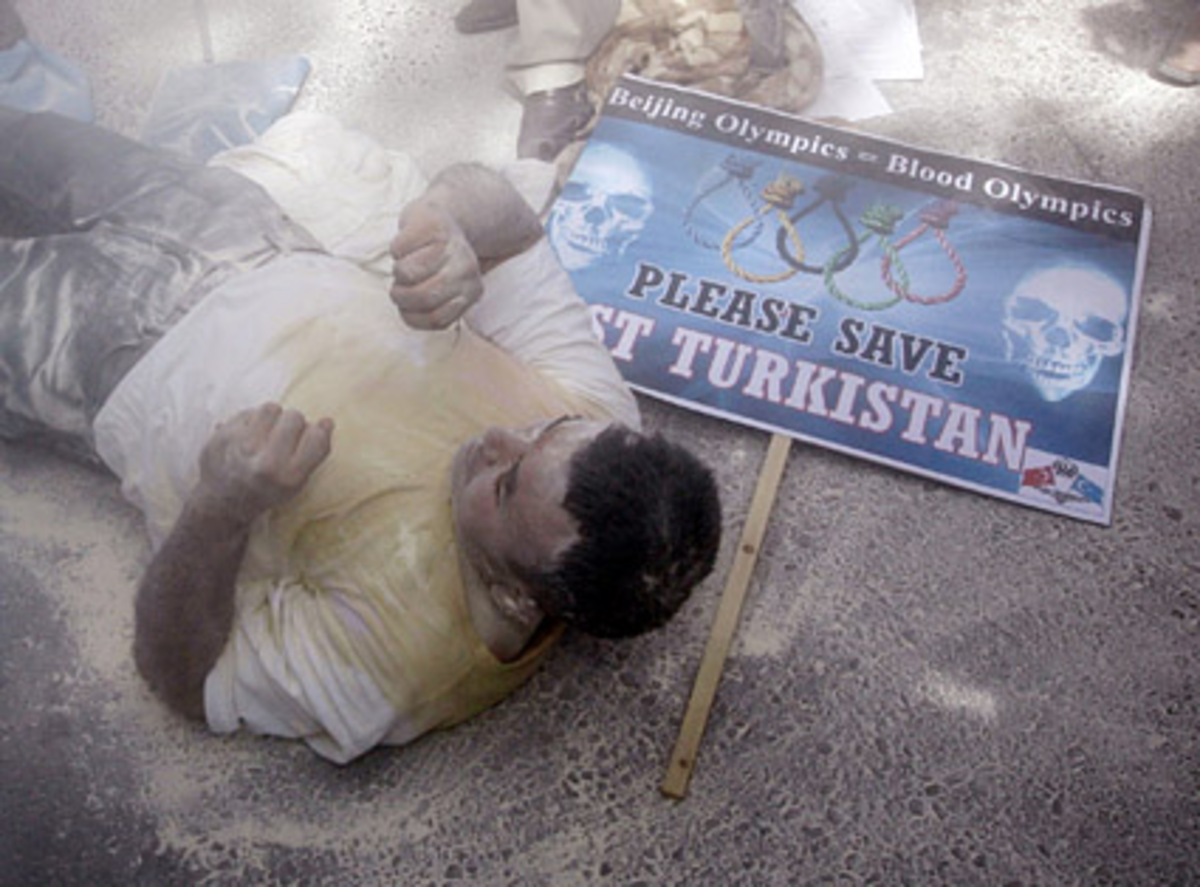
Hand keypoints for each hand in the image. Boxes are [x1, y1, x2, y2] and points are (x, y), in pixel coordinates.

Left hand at [195, 403, 333, 523]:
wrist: (222, 504)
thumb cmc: (266, 491)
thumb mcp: (296, 484)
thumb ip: (313, 454)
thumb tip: (327, 421)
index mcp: (288, 477)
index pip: (317, 437)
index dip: (321, 429)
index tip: (319, 428)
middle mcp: (265, 463)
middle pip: (294, 417)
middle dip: (294, 423)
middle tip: (286, 435)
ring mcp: (241, 448)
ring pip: (271, 408)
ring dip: (273, 417)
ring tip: (267, 431)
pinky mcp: (221, 437)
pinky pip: (247, 412)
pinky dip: (251, 421)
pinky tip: (248, 435)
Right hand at [389, 200, 483, 329]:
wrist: (442, 219)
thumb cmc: (436, 264)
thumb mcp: (443, 295)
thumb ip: (432, 313)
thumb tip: (413, 310)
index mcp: (472, 290)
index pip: (435, 319)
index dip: (413, 313)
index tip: (413, 302)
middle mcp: (467, 268)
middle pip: (420, 297)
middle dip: (401, 294)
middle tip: (402, 284)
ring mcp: (451, 245)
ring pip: (406, 274)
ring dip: (397, 271)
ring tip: (406, 264)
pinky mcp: (431, 224)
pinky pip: (398, 249)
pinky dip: (396, 249)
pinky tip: (408, 245)